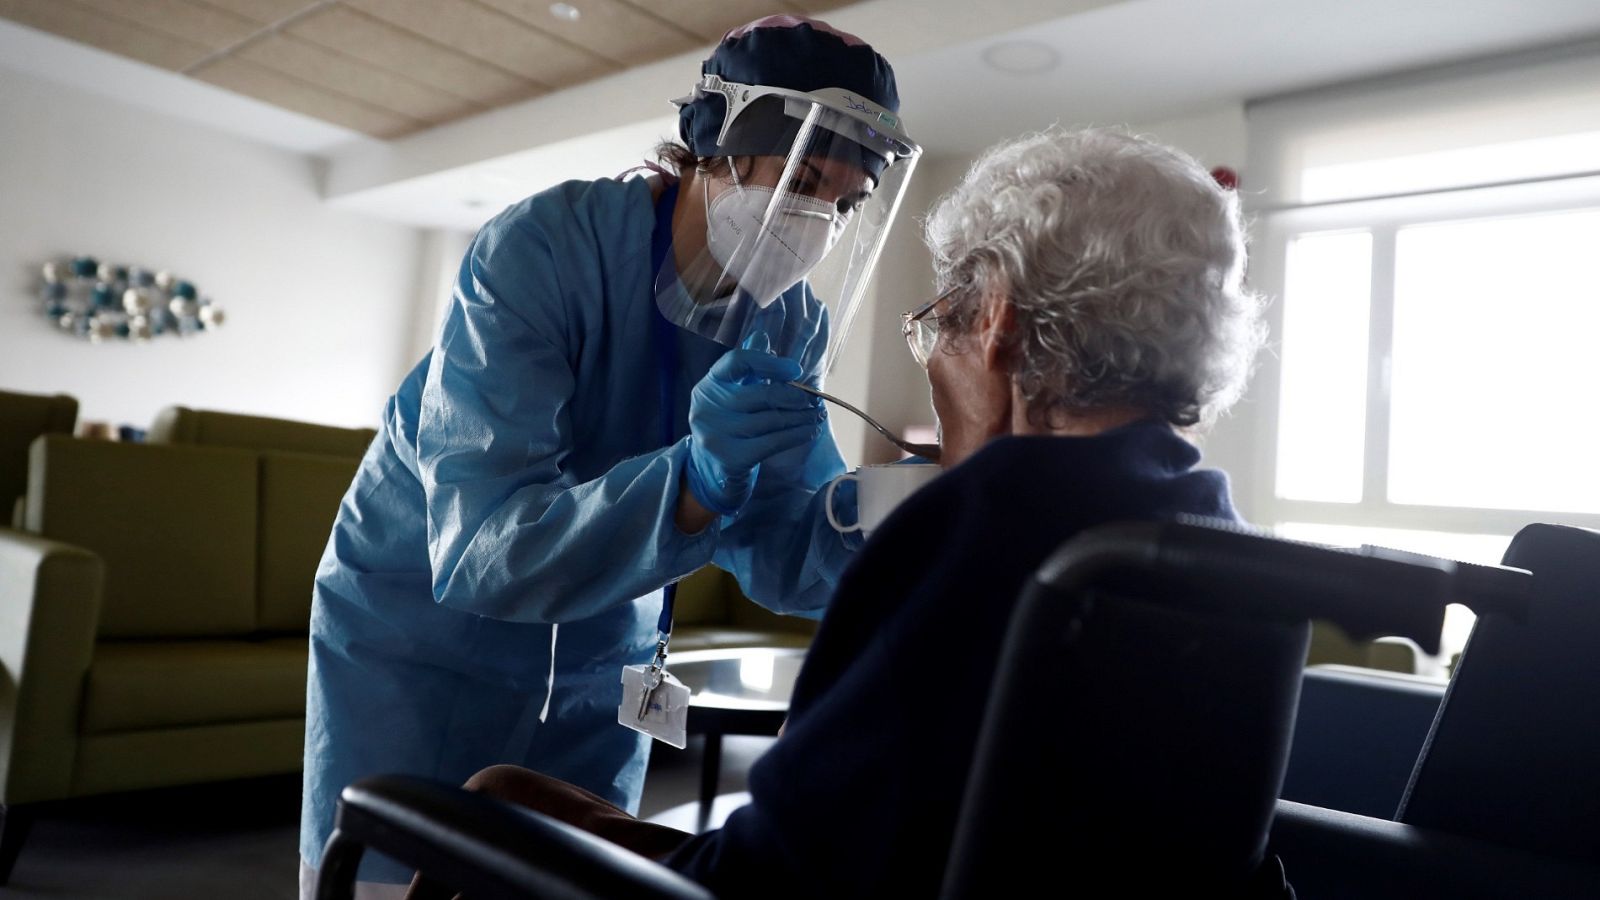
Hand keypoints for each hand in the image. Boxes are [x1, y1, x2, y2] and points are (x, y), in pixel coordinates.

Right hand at [685, 349, 823, 514]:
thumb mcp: (735, 392)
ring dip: (801, 418)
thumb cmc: (730, 423)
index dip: (769, 363)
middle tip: (814, 400)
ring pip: (770, 420)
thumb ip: (748, 367)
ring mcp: (715, 433)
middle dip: (793, 396)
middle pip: (759, 394)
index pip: (737, 361)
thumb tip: (762, 337)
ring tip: (817, 416)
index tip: (796, 370)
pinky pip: (772, 443)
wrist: (710, 469)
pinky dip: (796, 436)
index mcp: (710, 382)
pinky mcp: (730, 458)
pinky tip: (809, 432)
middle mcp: (706, 406)